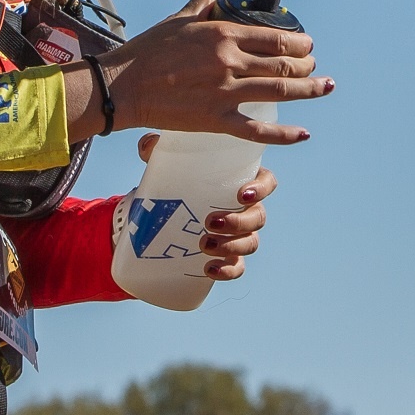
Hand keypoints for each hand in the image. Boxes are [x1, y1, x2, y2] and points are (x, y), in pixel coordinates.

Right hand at [75, 0, 331, 143]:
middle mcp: (230, 62)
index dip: (298, 42)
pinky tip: (304, 133)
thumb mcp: (179, 18)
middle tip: (314, 66)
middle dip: (306, 64)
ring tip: (325, 86)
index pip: (275, 37)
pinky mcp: (217, 120)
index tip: (307, 44)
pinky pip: (258, 130)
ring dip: (309, 89)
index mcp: (223, 35)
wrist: (123, 87)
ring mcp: (226, 93)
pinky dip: (285, 134)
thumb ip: (207, 5)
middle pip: (283, 64)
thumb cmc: (148, 50)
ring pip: (280, 91)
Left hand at [138, 135, 276, 279]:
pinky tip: (209, 270)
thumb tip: (148, 144)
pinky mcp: (229, 257)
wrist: (168, 212)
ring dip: (232, 246)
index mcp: (243, 181)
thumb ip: (158, 149)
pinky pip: (238, 268)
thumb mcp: (169, 162)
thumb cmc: (180, 179)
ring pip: (251, 243)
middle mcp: (248, 209)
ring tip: (204, 244)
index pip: (267, 182)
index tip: (241, 194)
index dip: (261, 189)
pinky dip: (228, 271)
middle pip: (259, 217)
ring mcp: (241, 235)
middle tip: (210, 222)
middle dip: (238, 222)